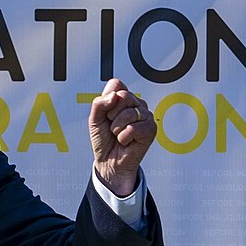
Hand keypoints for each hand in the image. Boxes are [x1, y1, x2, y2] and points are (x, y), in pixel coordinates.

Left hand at [88, 77, 154, 196]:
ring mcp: (145, 115)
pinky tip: (126, 141)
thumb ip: (99, 103)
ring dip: (117, 128)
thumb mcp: (94, 119)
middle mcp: (136, 104)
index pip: (116, 84)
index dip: (107, 99)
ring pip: (128, 113)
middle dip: (111, 114)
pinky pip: (134, 128)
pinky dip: (124, 137)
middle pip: (123, 96)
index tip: (106, 112)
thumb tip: (115, 96)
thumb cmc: (103, 139)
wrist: (108, 161)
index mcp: (123, 98)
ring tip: (118, 134)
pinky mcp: (151, 129)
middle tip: (112, 126)